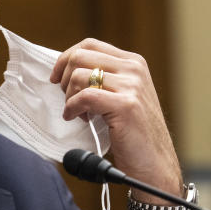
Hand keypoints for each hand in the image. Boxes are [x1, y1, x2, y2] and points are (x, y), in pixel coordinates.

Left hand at [51, 38, 181, 203]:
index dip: (65, 58)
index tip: (56, 78)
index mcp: (133, 62)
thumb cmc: (133, 135)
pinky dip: (72, 108)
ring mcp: (132, 86)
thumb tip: (66, 70)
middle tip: (67, 99)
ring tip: (77, 113)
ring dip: (69, 97)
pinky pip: (84, 97)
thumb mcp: (122, 97)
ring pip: (78, 76)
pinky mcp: (126, 105)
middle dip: (64, 78)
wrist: (154, 164)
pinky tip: (75, 119)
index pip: (89, 45)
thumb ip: (103, 80)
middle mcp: (134, 69)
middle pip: (80, 56)